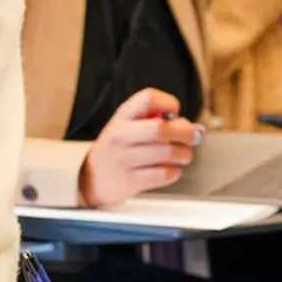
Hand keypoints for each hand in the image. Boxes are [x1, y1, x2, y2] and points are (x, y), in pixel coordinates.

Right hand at [79, 89, 204, 207]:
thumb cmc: (118, 149)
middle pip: (160, 128)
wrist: (91, 178)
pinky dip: (174, 172)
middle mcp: (121, 135)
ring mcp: (124, 159)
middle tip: (191, 137)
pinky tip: (171, 169)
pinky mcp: (130, 181)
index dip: (168, 103)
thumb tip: (190, 127)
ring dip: (184, 154)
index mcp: (122, 117)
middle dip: (184, 132)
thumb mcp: (127, 125)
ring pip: (166, 153)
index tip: (174, 112)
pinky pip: (163, 174)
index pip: (148, 99)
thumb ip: (154, 120)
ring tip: (183, 155)